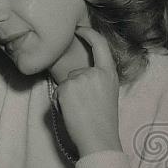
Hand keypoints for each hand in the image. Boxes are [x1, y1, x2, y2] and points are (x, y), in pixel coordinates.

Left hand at [54, 26, 121, 156]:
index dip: (89, 34)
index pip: (100, 45)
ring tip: (80, 111)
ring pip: (65, 83)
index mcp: (109, 73)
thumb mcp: (107, 93)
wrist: (99, 139)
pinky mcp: (67, 87)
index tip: (80, 28)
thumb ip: (96, 79)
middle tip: (84, 108)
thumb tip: (77, 74)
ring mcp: (80, 78)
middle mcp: (95, 73)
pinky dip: (60, 103)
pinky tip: (71, 112)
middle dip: (73, 88)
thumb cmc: (102, 122)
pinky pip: (57, 92)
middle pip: (75, 72)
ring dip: (66, 96)